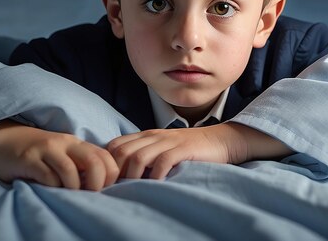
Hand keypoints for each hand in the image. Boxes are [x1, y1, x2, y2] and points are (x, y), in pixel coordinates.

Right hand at [0, 120, 118, 190]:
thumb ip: (81, 164)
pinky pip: (47, 176)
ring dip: (73, 188)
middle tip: (89, 195)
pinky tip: (49, 189)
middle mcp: (64, 143)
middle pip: (94, 162)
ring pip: (70, 171)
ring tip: (68, 194)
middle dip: (96, 183)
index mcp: (77, 143)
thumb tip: (103, 185)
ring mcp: (46, 150)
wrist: (5, 140)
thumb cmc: (40, 153)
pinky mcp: (29, 159)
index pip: (105, 157)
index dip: (110, 176)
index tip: (102, 188)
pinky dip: (52, 187)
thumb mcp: (64, 153)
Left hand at [106, 122, 291, 179]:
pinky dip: (154, 176)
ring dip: (132, 177)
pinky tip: (155, 186)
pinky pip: (162, 161)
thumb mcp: (162, 149)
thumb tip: (121, 177)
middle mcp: (153, 136)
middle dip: (115, 173)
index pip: (114, 145)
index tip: (109, 183)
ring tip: (133, 191)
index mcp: (145, 136)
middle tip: (117, 191)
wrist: (220, 140)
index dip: (107, 164)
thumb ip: (144, 156)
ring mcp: (168, 141)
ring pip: (138, 157)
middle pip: (121, 152)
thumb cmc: (189, 150)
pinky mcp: (182, 149)